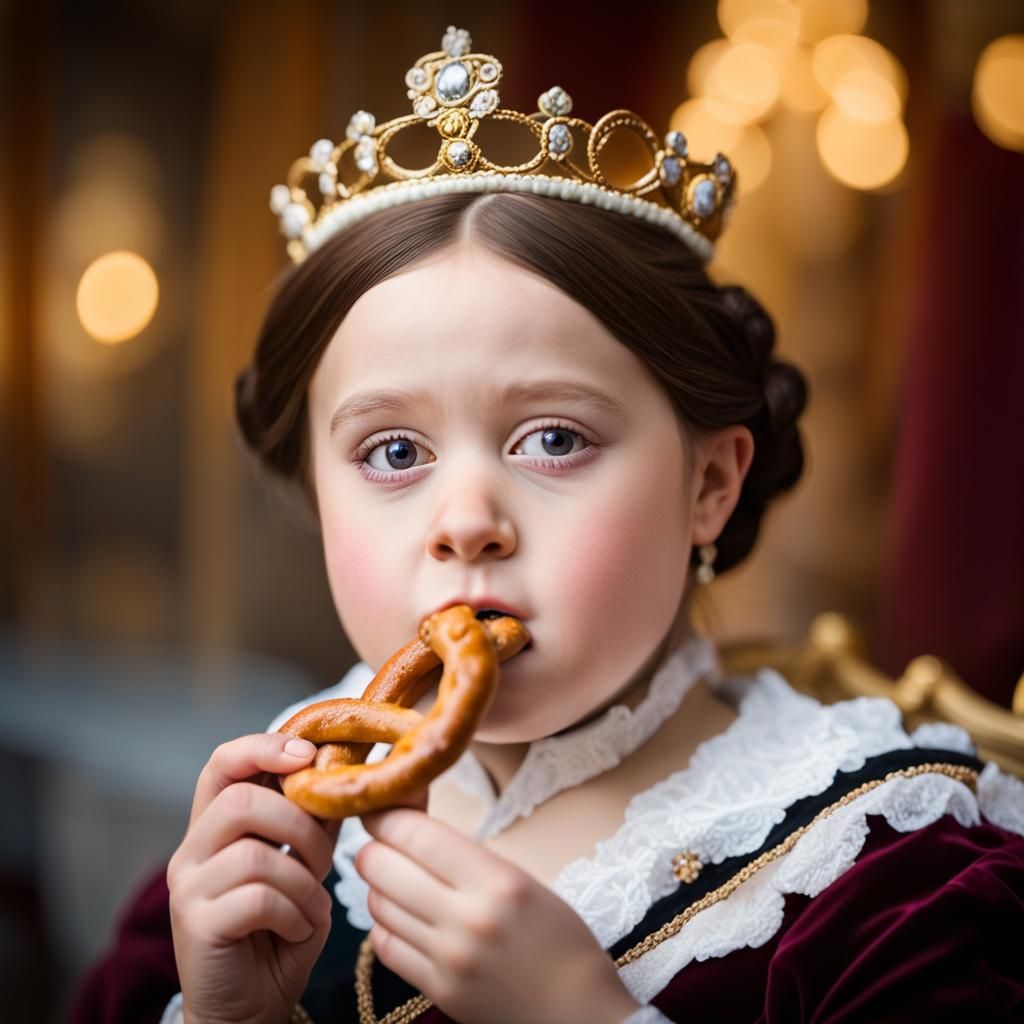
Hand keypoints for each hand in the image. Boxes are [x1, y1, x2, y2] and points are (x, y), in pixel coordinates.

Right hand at [167, 733, 339, 1023]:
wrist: (251, 1008)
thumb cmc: (282, 930)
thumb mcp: (305, 865)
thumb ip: (315, 820)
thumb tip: (350, 767)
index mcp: (216, 826)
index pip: (223, 763)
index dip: (263, 747)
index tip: (308, 754)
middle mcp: (191, 850)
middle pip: (240, 800)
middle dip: (299, 823)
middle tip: (324, 859)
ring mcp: (188, 888)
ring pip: (253, 853)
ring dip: (302, 878)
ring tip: (312, 904)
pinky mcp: (196, 925)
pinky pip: (257, 898)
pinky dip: (294, 912)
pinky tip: (298, 929)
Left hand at [356, 808, 640, 1023]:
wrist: (579, 1011)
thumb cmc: (558, 936)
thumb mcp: (521, 880)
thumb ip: (466, 856)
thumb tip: (411, 822)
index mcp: (497, 880)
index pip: (417, 835)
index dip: (388, 814)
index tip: (380, 806)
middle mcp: (468, 918)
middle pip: (383, 867)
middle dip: (374, 847)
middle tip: (380, 841)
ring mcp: (448, 958)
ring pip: (378, 905)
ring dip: (378, 886)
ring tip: (394, 879)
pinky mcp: (438, 990)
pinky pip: (385, 946)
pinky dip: (384, 924)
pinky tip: (399, 916)